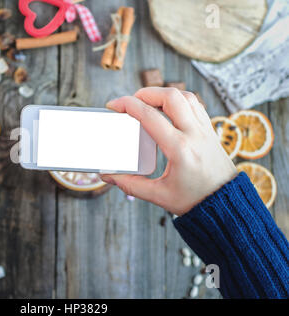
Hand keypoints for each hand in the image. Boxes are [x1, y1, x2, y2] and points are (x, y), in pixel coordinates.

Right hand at [101, 87, 236, 215]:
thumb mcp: (159, 196)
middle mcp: (194, 134)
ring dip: (163, 94)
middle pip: (170, 96)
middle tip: (130, 102)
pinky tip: (167, 110)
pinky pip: (195, 105)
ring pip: (185, 96)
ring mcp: (205, 130)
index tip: (114, 106)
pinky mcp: (210, 131)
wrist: (225, 204)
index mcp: (180, 149)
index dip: (128, 105)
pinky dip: (178, 100)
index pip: (150, 116)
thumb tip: (108, 176)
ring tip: (148, 103)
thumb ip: (130, 184)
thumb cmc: (196, 201)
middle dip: (146, 93)